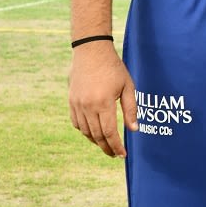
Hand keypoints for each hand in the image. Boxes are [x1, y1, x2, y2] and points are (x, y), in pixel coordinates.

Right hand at [68, 42, 136, 157]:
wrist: (91, 51)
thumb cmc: (113, 68)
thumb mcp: (128, 86)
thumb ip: (131, 109)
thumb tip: (134, 130)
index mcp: (104, 103)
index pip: (110, 133)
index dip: (116, 146)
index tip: (122, 154)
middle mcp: (88, 106)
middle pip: (97, 135)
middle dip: (107, 148)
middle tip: (115, 155)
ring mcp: (77, 104)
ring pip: (85, 131)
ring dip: (96, 141)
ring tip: (106, 145)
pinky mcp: (71, 101)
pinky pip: (77, 123)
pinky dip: (85, 131)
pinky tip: (94, 132)